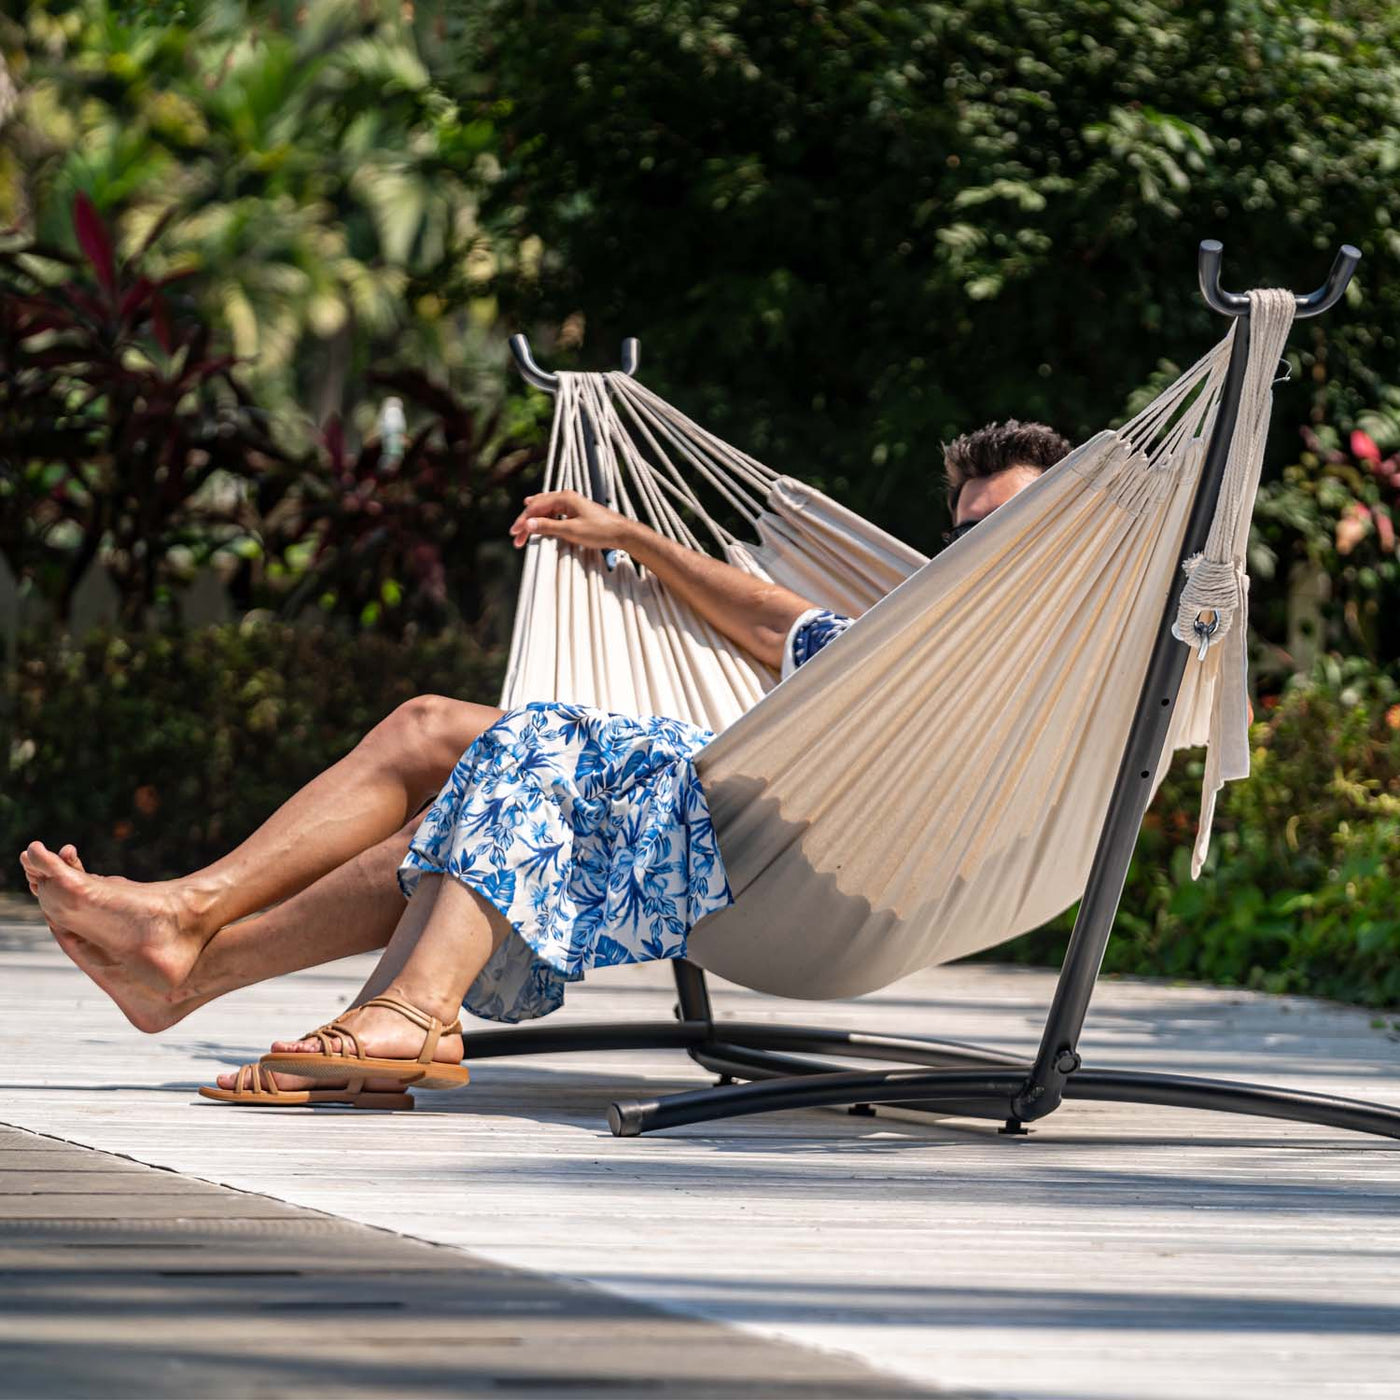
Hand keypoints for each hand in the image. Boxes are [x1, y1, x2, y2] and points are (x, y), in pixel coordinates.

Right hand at [509, 491, 633, 552]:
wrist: (621, 533)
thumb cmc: (599, 531)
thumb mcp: (571, 531)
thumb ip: (548, 527)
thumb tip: (528, 524)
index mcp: (564, 497)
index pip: (536, 507)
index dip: (523, 520)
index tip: (514, 533)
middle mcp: (567, 497)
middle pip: (539, 507)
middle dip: (526, 522)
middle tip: (516, 537)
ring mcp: (571, 503)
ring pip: (546, 509)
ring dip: (534, 521)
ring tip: (523, 531)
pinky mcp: (576, 511)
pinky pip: (554, 512)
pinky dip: (544, 519)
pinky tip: (539, 521)